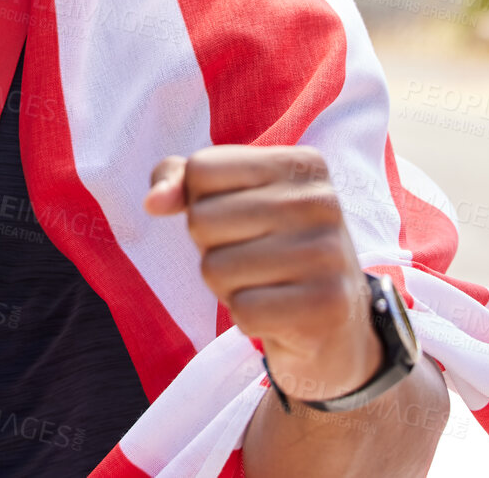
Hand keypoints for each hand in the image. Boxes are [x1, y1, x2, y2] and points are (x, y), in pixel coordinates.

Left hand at [144, 144, 381, 405]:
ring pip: (216, 269)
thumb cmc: (269, 250)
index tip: (240, 220)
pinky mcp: (328, 305)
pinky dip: (247, 319)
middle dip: (211, 249)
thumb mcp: (230, 202)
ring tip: (265, 286)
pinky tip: (278, 314)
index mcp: (300, 163)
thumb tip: (153, 201)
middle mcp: (321, 200)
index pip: (202, 169)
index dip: (201, 203)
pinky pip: (242, 311)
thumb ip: (182, 182)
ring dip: (227, 287)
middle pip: (202, 220)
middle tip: (252, 260)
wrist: (334, 326)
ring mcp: (328, 253)